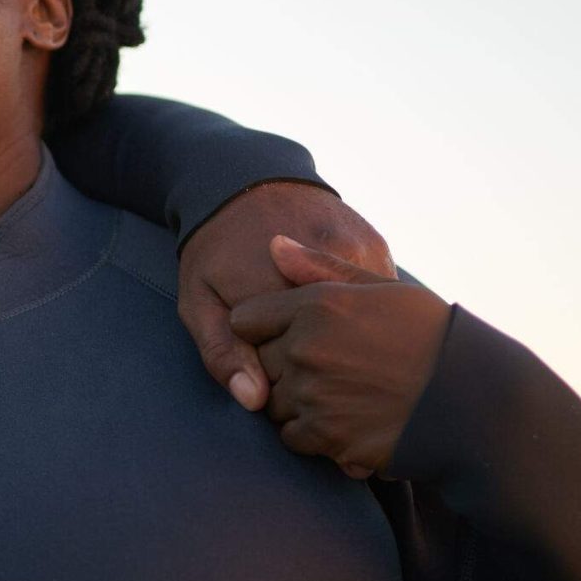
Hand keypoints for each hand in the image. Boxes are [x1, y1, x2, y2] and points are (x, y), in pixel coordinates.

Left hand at [178, 182, 393, 415]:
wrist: (247, 180)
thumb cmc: (216, 250)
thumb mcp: (200, 302)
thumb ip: (223, 352)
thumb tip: (253, 400)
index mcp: (277, 296)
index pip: (288, 371)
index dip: (277, 378)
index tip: (267, 365)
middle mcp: (323, 281)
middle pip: (329, 353)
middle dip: (314, 363)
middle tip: (295, 349)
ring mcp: (356, 260)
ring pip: (363, 331)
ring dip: (349, 345)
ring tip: (327, 337)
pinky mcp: (376, 249)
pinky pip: (380, 304)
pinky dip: (368, 319)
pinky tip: (350, 321)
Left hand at [229, 234, 449, 477]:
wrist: (472, 396)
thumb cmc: (429, 333)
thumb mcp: (380, 288)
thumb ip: (320, 268)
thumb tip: (273, 245)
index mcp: (317, 306)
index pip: (245, 318)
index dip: (260, 327)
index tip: (280, 333)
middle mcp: (306, 349)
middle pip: (257, 362)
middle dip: (276, 365)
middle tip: (318, 368)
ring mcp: (313, 394)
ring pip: (271, 402)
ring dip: (291, 401)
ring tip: (332, 393)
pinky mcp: (327, 436)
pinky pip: (291, 437)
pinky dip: (308, 433)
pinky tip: (338, 419)